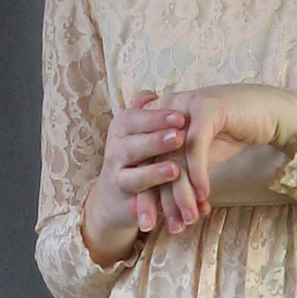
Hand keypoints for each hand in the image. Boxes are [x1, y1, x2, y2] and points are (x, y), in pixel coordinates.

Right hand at [82, 92, 187, 264]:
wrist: (119, 192)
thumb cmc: (140, 153)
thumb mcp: (143, 129)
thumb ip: (149, 112)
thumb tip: (150, 94)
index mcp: (123, 126)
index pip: (137, 118)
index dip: (157, 117)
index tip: (180, 116)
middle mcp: (116, 147)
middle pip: (133, 143)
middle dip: (156, 140)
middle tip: (179, 137)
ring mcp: (118, 173)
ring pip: (134, 172)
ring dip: (154, 172)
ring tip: (175, 169)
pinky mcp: (124, 196)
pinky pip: (139, 199)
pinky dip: (152, 202)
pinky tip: (164, 203)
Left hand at [148, 84, 296, 230]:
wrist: (267, 112)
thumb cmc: (231, 134)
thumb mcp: (199, 157)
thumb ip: (179, 175)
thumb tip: (163, 210)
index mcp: (157, 122)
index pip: (145, 164)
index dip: (145, 196)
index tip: (147, 225)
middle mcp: (165, 112)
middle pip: (153, 162)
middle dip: (157, 199)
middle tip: (160, 227)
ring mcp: (184, 107)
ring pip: (175, 158)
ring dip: (181, 193)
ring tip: (188, 219)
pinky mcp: (206, 108)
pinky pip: (195, 146)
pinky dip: (198, 173)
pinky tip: (203, 195)